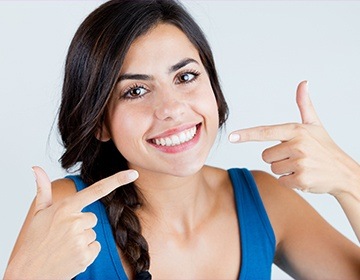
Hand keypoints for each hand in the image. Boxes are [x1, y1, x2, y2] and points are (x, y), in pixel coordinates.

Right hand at [5, 167, 138, 279]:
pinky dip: (86, 252)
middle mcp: (75, 221)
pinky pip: (96, 247)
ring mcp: (81, 239)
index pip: (97, 190)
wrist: (28, 272)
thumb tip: (36, 168)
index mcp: (66, 207)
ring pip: (94, 233)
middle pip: (93, 218)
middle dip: (82, 225)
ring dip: (83, 240)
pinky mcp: (86, 255)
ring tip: (65, 246)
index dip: (117, 180)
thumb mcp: (39, 213)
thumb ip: (43, 189)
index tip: (133, 174)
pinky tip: (71, 255)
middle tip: (64, 235)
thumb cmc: (35, 240)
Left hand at [229, 81, 359, 195]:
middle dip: (277, 158)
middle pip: (266, 155)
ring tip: (302, 166)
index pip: (265, 132)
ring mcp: (300, 162)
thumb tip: (303, 83)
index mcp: (296, 130)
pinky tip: (304, 176)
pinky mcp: (301, 178)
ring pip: (273, 168)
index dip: (247, 134)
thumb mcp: (315, 124)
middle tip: (296, 156)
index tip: (232, 137)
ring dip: (284, 170)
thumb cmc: (325, 147)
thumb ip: (304, 105)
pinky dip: (290, 181)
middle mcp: (297, 144)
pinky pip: (282, 180)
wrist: (344, 173)